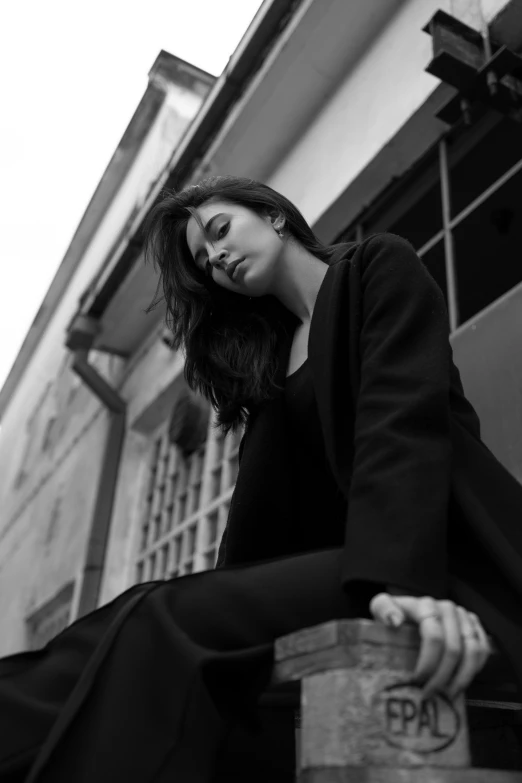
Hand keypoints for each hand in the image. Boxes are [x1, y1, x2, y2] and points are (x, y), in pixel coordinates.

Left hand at [369, 593, 492, 699]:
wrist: (409, 611)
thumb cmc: (394, 614)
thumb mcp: (381, 608)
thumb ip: (383, 609)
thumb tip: (395, 621)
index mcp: (426, 605)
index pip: (434, 637)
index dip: (428, 663)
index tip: (417, 681)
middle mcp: (448, 608)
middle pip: (453, 649)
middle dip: (442, 676)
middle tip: (429, 694)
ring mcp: (464, 616)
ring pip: (472, 652)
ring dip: (462, 678)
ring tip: (447, 695)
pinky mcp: (474, 625)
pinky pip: (482, 650)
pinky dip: (475, 669)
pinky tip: (461, 682)